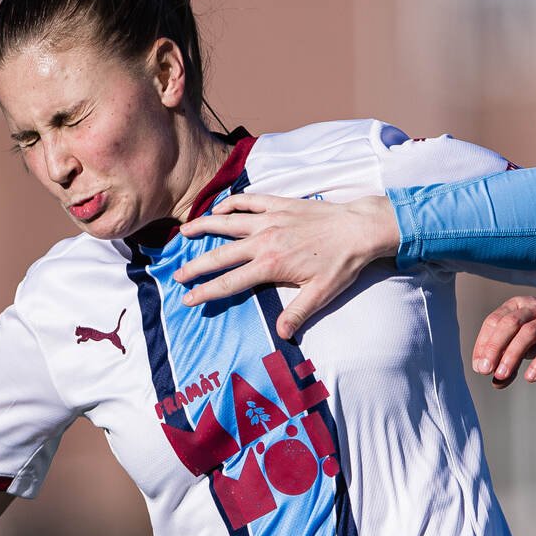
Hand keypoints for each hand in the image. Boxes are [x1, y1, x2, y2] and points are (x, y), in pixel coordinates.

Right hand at [176, 194, 399, 338]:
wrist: (359, 228)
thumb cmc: (342, 263)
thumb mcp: (321, 293)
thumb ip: (298, 313)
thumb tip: (282, 335)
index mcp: (271, 265)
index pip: (230, 282)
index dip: (206, 292)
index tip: (187, 298)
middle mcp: (264, 240)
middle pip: (220, 254)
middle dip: (196, 266)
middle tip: (176, 274)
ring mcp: (270, 219)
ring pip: (227, 222)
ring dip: (203, 226)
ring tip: (183, 232)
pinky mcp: (280, 203)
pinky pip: (248, 200)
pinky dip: (231, 203)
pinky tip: (219, 208)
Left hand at [473, 290, 535, 387]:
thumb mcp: (528, 337)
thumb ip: (511, 356)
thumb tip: (495, 381)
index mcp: (518, 305)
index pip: (494, 322)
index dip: (483, 344)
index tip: (478, 366)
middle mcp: (534, 309)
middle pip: (509, 324)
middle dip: (494, 347)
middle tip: (484, 370)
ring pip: (529, 333)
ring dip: (513, 355)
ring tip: (502, 375)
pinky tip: (531, 376)